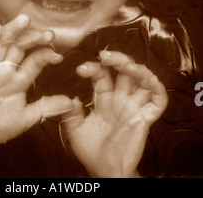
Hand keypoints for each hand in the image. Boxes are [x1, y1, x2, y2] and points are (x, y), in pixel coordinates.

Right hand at [0, 14, 72, 153]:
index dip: (45, 55)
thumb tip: (71, 103)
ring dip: (13, 31)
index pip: (34, 61)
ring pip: (2, 44)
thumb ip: (46, 107)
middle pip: (20, 47)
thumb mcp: (25, 118)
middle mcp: (5, 69)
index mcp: (18, 79)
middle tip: (47, 33)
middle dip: (33, 38)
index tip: (57, 54)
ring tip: (24, 20)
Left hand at [62, 50, 167, 177]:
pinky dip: (157, 87)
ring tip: (126, 64)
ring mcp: (134, 107)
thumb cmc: (91, 151)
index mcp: (104, 99)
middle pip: (124, 72)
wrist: (105, 172)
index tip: (80, 69)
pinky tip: (148, 80)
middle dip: (117, 60)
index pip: (102, 76)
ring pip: (142, 80)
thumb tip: (70, 98)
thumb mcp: (75, 130)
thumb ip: (72, 113)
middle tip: (105, 55)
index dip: (94, 68)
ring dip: (137, 68)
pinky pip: (159, 100)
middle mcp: (120, 99)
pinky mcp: (146, 118)